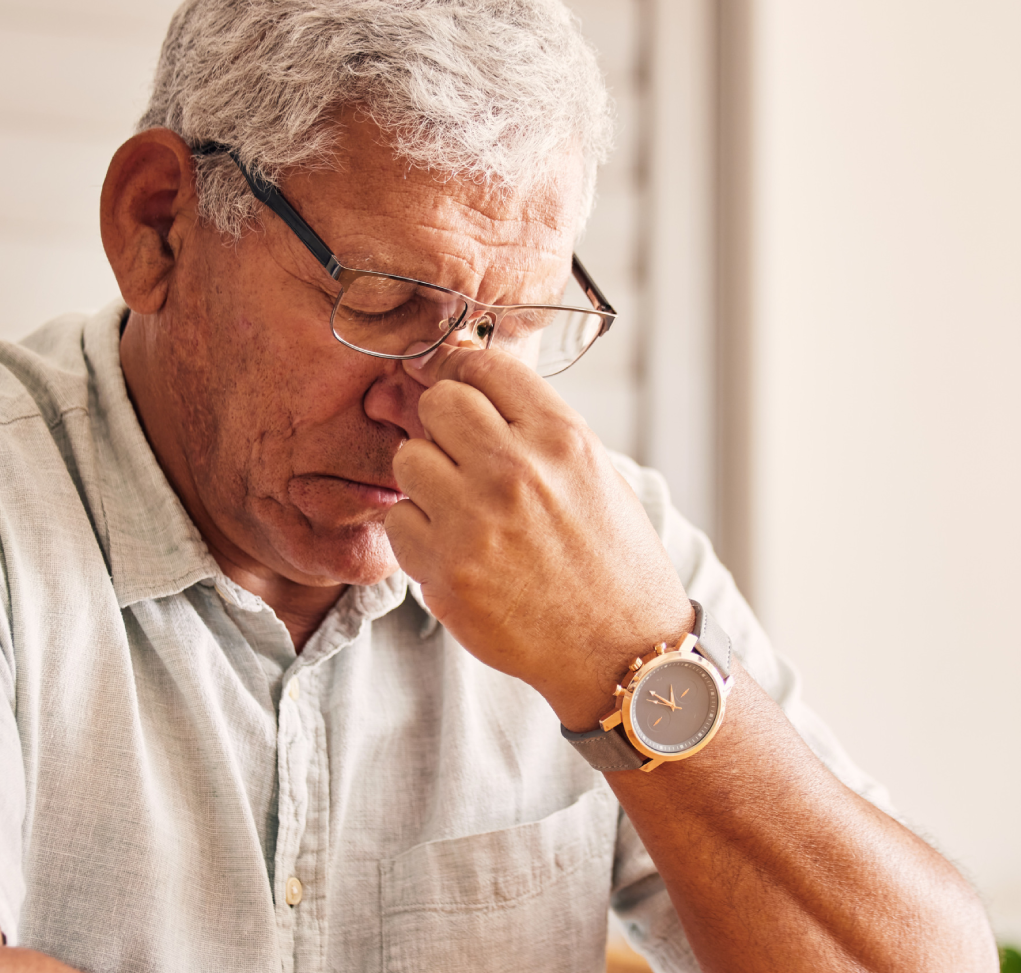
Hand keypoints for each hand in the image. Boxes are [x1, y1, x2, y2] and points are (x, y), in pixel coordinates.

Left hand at [385, 344, 694, 728]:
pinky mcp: (447, 570)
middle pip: (438, 403)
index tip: (463, 397)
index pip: (484, 366)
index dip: (465, 377)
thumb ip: (535, 431)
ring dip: (426, 481)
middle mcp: (517, 470)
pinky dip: (417, 534)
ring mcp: (476, 521)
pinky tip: (453, 549)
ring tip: (459, 509)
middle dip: (443, 426)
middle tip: (459, 457)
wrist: (622, 653)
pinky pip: (398, 522)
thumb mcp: (595, 474)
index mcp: (562, 438)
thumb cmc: (612, 564)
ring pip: (408, 459)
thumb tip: (469, 389)